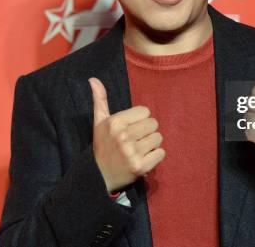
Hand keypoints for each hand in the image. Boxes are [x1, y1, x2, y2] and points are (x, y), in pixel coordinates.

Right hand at [89, 77, 165, 192]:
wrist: (98, 176)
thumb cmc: (102, 146)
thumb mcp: (99, 122)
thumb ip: (100, 100)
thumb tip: (93, 79)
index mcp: (115, 122)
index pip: (145, 111)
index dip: (140, 120)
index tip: (131, 129)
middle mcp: (123, 136)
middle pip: (154, 124)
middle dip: (147, 132)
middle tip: (136, 140)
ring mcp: (132, 152)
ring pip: (158, 138)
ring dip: (152, 144)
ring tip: (139, 150)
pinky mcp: (140, 167)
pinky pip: (161, 153)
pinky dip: (155, 157)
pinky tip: (144, 159)